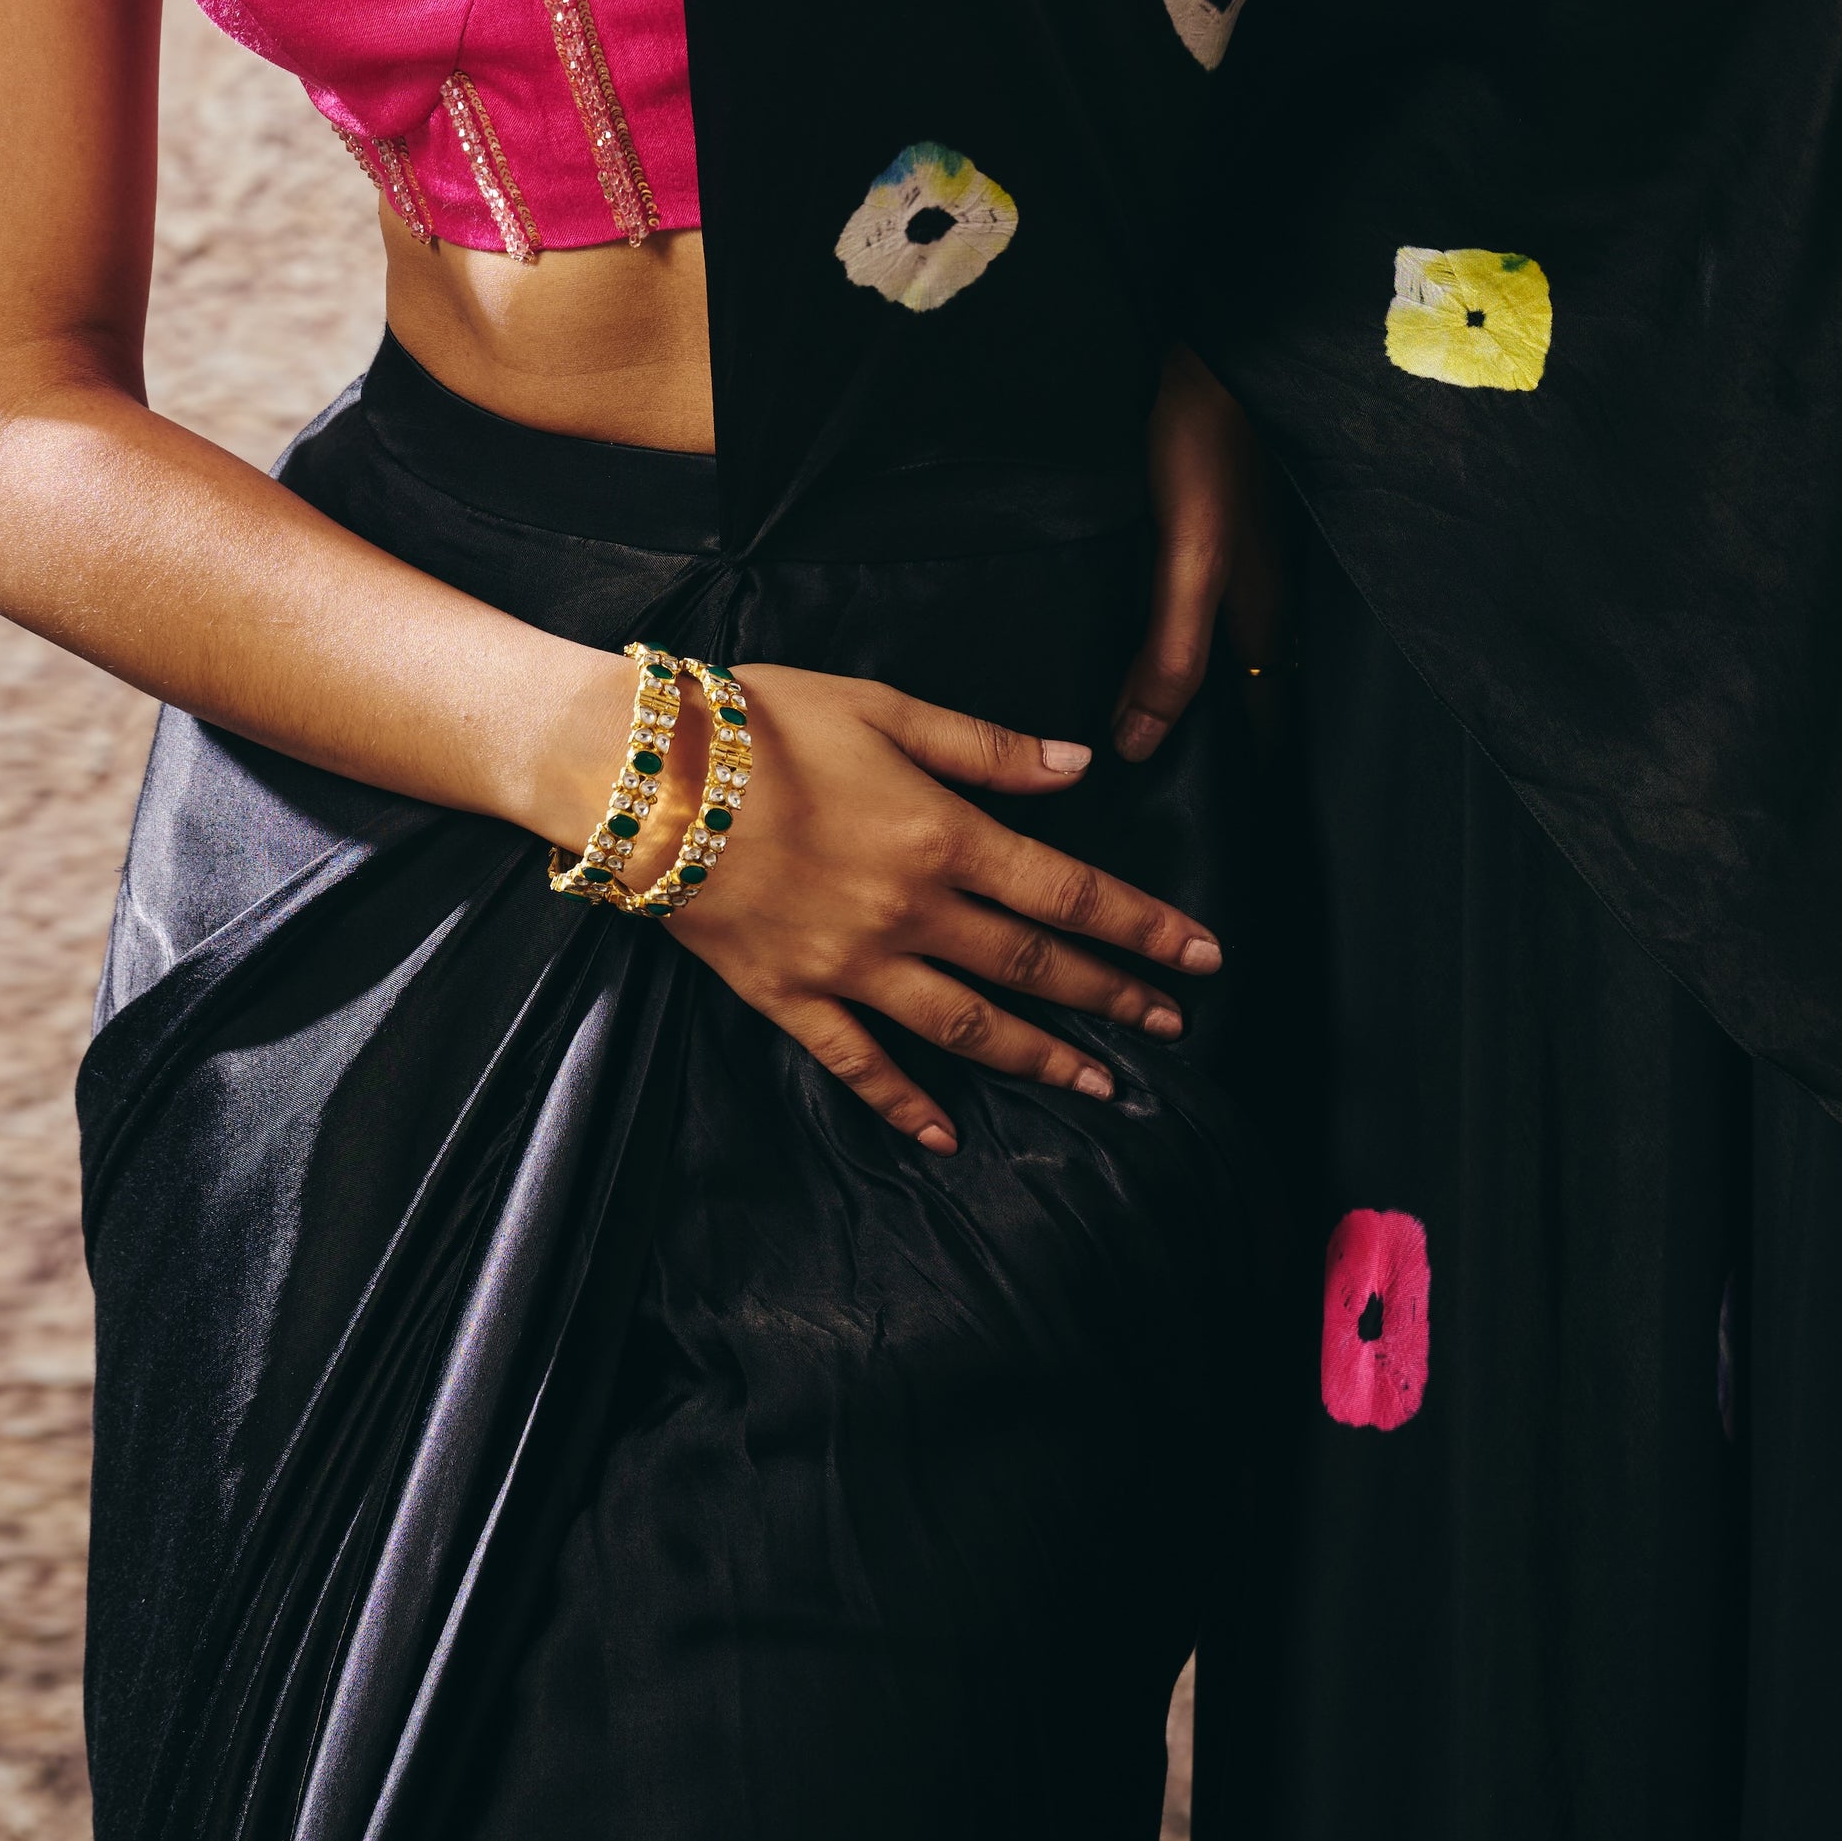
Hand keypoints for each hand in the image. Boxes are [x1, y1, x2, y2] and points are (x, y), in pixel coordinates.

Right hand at [651, 664, 1224, 1156]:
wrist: (637, 778)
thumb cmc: (758, 722)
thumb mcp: (881, 707)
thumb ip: (985, 746)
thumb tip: (1080, 766)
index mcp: (940, 833)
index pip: (1068, 891)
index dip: (1142, 926)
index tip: (1203, 955)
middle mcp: (909, 912)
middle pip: (1033, 966)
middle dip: (1112, 998)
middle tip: (1173, 1029)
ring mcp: (850, 966)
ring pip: (966, 1027)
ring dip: (1040, 1059)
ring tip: (1100, 1087)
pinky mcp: (788, 997)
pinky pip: (857, 1063)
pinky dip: (905, 1102)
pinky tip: (945, 1133)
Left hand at [1113, 344, 1286, 762]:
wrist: (1215, 351)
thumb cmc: (1206, 449)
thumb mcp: (1190, 559)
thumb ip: (1172, 651)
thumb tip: (1137, 746)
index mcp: (1264, 617)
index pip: (1264, 723)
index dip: (1241, 779)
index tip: (1201, 833)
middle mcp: (1258, 600)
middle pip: (1242, 696)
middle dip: (1211, 748)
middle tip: (1154, 802)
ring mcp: (1236, 564)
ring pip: (1218, 655)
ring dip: (1185, 697)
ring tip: (1130, 742)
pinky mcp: (1206, 532)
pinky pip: (1192, 612)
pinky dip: (1168, 645)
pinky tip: (1129, 648)